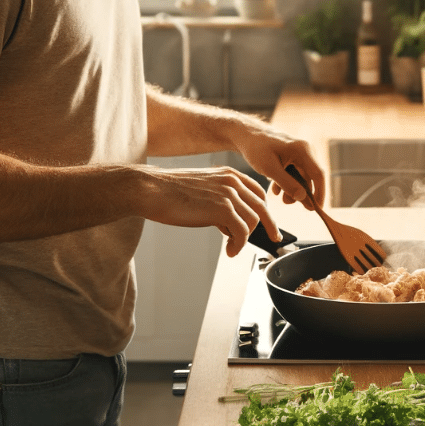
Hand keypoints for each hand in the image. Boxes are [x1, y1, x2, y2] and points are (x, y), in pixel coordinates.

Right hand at [134, 165, 276, 256]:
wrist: (150, 189)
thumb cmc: (169, 191)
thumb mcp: (203, 188)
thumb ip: (220, 199)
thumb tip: (229, 222)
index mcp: (229, 174)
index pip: (258, 192)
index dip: (265, 209)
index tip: (269, 222)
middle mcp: (233, 182)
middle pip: (261, 207)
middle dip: (269, 225)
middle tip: (273, 238)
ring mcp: (228, 195)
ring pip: (253, 221)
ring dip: (245, 238)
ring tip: (232, 247)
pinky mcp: (222, 210)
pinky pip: (242, 232)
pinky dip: (239, 245)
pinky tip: (230, 251)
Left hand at [236, 127, 325, 208]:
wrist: (246, 135)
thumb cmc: (257, 148)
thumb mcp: (269, 169)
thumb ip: (287, 184)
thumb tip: (303, 198)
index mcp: (303, 150)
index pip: (319, 174)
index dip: (320, 193)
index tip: (317, 209)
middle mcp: (306, 150)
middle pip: (311, 177)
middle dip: (302, 193)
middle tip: (289, 203)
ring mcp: (300, 154)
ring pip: (303, 177)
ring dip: (293, 189)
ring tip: (281, 198)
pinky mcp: (294, 157)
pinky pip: (296, 174)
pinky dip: (288, 183)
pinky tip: (276, 189)